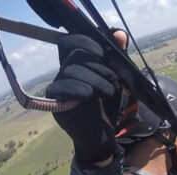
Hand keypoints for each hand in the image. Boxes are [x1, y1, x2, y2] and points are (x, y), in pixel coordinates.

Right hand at [45, 33, 123, 163]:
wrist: (102, 138)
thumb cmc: (108, 108)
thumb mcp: (117, 82)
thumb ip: (118, 59)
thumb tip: (119, 33)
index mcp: (77, 66)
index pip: (70, 42)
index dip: (84, 42)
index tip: (103, 53)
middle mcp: (65, 75)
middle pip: (73, 56)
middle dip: (97, 65)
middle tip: (114, 80)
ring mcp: (59, 89)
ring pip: (70, 71)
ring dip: (95, 79)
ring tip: (109, 92)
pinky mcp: (57, 105)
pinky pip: (60, 89)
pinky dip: (78, 89)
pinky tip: (90, 96)